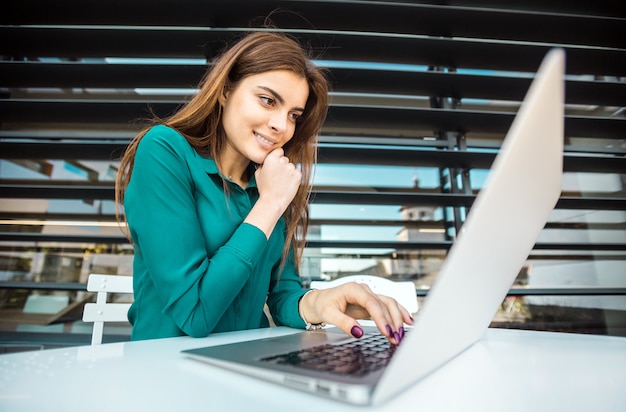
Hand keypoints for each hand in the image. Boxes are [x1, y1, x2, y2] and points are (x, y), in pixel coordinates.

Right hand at [255, 148, 300, 213]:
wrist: (272, 202)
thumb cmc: (265, 189)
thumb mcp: (258, 174)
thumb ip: (263, 163)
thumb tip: (267, 159)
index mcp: (271, 159)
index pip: (279, 151)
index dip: (277, 157)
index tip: (277, 163)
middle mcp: (282, 162)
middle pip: (285, 159)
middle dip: (282, 165)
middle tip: (278, 176)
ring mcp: (291, 168)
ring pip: (291, 166)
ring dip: (288, 172)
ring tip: (282, 182)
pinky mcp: (298, 175)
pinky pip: (297, 172)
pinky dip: (294, 177)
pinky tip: (287, 184)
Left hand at [299, 283, 413, 344]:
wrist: (320, 300)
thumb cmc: (323, 305)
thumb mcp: (328, 315)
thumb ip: (343, 323)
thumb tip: (358, 332)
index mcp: (353, 289)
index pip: (372, 303)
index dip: (381, 317)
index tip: (387, 332)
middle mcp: (364, 290)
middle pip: (385, 303)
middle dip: (393, 321)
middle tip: (396, 338)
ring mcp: (369, 295)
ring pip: (390, 303)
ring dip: (398, 318)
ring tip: (401, 334)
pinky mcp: (372, 302)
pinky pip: (389, 306)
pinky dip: (399, 313)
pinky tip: (407, 321)